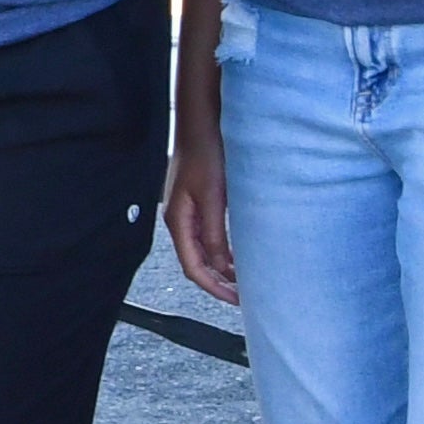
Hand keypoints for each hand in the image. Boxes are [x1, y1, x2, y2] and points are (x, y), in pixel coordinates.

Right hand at [163, 127, 239, 306]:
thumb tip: (222, 265)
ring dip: (222, 267)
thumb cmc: (204, 153)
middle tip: (244, 295)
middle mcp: (181, 220)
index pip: (193, 267)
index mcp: (178, 221)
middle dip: (218, 282)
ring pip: (204, 251)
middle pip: (197, 263)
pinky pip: (209, 236)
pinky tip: (238, 252)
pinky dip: (223, 250)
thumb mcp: (213, 197)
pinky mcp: (199, 203)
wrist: (202, 124)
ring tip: (244, 277)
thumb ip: (216, 233)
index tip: (235, 299)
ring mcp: (189, 212)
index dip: (214, 287)